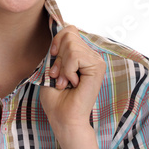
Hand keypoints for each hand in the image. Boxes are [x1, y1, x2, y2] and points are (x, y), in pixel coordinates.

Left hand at [40, 25, 105, 144]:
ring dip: (62, 65)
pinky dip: (67, 70)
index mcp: (82, 54)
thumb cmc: (56, 98)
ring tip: (65, 81)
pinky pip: (75, 56)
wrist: (63, 118)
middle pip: (69, 34)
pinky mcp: (98, 68)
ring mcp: (97, 61)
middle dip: (57, 56)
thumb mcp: (51, 68)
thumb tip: (58, 29)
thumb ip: (56, 50)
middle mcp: (91, 55)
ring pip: (71, 44)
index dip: (57, 42)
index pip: (70, 30)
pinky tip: (72, 83)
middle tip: (59, 76)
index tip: (52, 59)